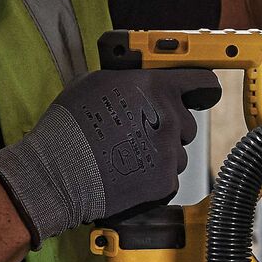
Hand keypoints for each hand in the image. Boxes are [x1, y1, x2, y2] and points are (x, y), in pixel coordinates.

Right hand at [0, 68, 221, 245]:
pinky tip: (128, 176)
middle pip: (186, 123)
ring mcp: (168, 151)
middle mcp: (168, 117)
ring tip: (126, 158)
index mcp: (155, 87)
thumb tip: (143, 79)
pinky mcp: (165, 181)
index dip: (202, 88)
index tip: (204, 93)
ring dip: (160, 155)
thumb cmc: (68, 126)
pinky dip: (153, 179)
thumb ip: (131, 80)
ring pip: (177, 153)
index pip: (201, 81)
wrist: (57, 172)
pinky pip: (168, 178)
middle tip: (139, 134)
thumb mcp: (96, 83)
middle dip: (168, 128)